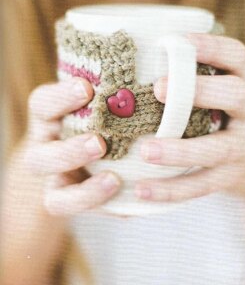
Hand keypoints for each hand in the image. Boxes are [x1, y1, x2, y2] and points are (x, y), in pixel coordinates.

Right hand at [22, 77, 123, 216]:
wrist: (76, 157)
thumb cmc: (98, 118)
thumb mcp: (100, 104)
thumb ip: (113, 97)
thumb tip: (158, 86)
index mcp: (49, 115)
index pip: (43, 103)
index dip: (61, 96)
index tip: (87, 88)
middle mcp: (44, 144)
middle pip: (39, 153)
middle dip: (70, 150)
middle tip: (99, 143)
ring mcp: (49, 174)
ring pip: (51, 189)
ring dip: (81, 186)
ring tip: (113, 178)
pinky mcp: (59, 197)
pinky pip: (64, 205)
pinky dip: (91, 200)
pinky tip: (121, 194)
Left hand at [135, 33, 244, 202]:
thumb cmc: (219, 111)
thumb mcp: (216, 87)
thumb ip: (189, 75)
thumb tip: (128, 60)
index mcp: (243, 79)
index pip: (234, 54)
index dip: (208, 46)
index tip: (176, 40)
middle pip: (236, 95)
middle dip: (199, 91)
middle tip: (158, 89)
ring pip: (219, 148)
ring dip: (181, 150)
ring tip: (146, 151)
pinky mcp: (233, 176)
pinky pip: (204, 184)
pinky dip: (172, 189)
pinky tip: (142, 189)